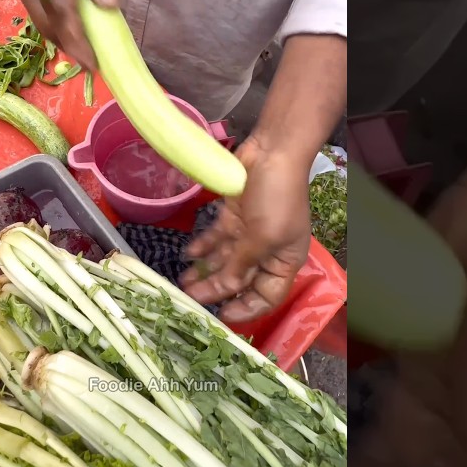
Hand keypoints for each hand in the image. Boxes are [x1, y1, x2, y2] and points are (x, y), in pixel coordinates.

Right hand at [0, 0, 117, 70]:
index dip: (79, 32)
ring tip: (89, 57)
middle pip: (44, 16)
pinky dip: (55, 23)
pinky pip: (35, 7)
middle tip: (96, 68)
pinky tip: (75, 35)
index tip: (97, 60)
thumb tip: (107, 4)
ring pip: (37, 17)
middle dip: (70, 45)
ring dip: (63, 38)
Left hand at [179, 137, 311, 321]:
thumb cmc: (278, 197)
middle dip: (216, 290)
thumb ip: (241, 266)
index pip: (267, 296)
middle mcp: (266, 251)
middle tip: (189, 298)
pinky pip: (216, 238)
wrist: (274, 151)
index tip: (223, 315)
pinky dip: (202, 247)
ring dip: (205, 272)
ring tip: (182, 281)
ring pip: (224, 261)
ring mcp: (248, 234)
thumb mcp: (263, 238)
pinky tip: (187, 256)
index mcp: (284, 261)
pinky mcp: (233, 217)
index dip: (247, 308)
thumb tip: (224, 290)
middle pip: (240, 280)